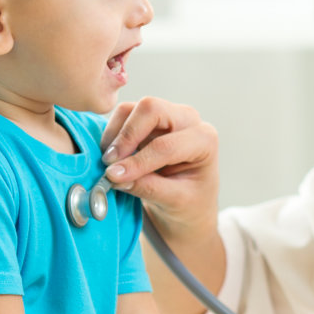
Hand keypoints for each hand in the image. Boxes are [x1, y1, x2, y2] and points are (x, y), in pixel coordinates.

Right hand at [99, 96, 219, 241]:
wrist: (190, 203)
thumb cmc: (191, 203)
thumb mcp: (175, 202)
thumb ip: (148, 188)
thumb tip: (115, 176)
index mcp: (204, 140)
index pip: (166, 145)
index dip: (138, 160)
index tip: (114, 176)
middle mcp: (187, 120)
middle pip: (151, 109)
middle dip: (126, 135)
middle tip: (109, 162)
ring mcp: (166, 116)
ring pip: (131, 109)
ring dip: (115, 134)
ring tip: (109, 161)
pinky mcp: (147, 120)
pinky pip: (123, 116)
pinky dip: (111, 134)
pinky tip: (111, 157)